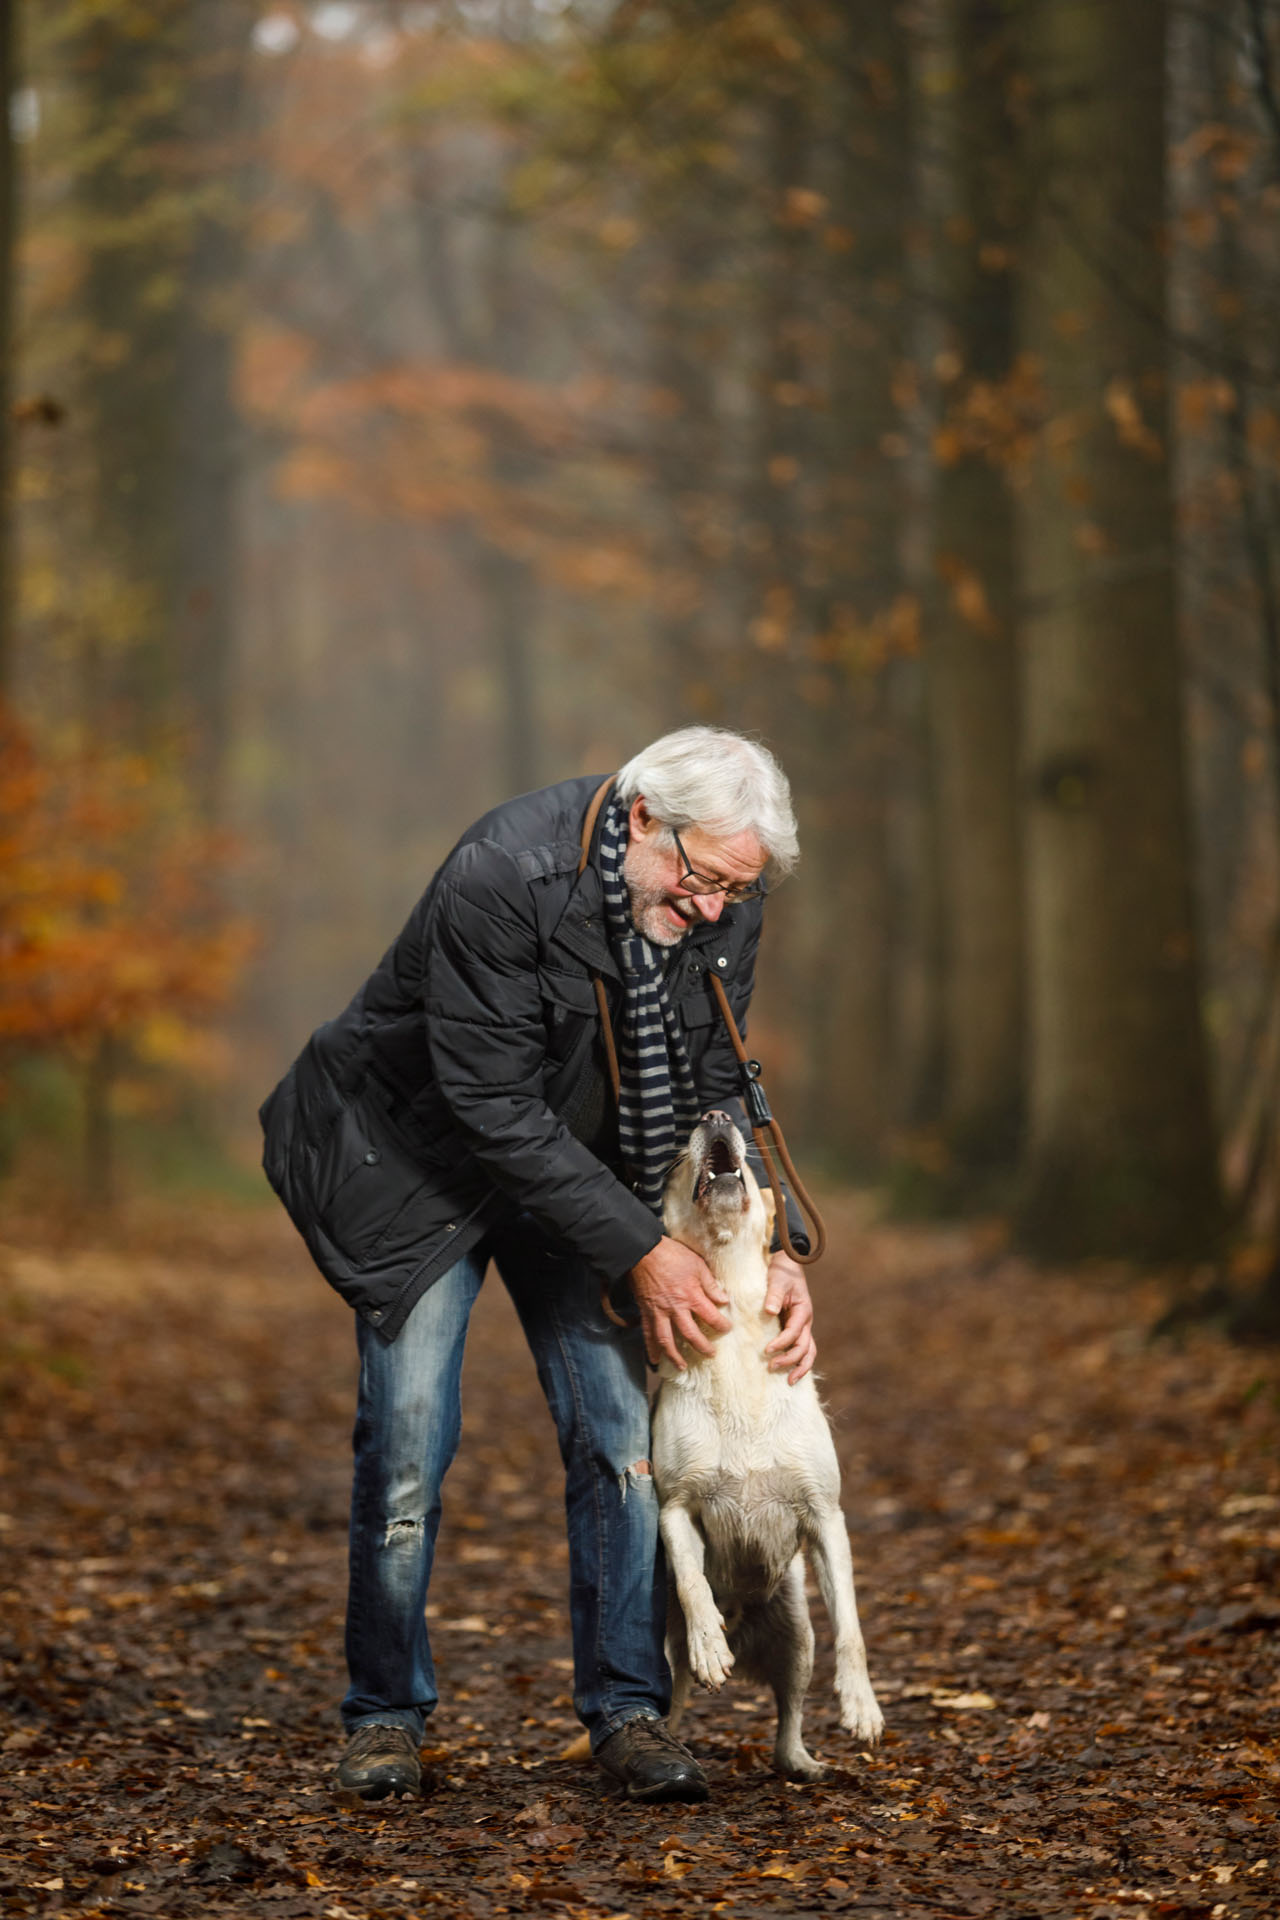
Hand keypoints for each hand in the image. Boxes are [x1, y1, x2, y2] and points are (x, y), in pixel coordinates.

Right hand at [629, 1236, 730, 1369]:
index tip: (727, 1328)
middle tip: (710, 1354)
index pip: (711, 1316)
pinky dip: (651, 1348)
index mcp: (691, 1295)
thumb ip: (710, 1284)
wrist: (643, 1251)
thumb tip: (724, 1299)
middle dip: (702, 1346)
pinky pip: (648, 1333)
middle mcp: (676, 1308)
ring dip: (675, 1355)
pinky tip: (655, 1359)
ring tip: (682, 1366)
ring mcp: (659, 1312)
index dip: (721, 1325)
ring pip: (667, 1340)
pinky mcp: (646, 1312)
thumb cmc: (672, 1255)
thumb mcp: (697, 1265)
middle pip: (691, 1334)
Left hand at [764, 1252, 815, 1382]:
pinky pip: (800, 1348)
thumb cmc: (782, 1273)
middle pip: (804, 1347)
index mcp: (803, 1311)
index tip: (766, 1350)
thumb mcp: (777, 1281)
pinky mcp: (796, 1328)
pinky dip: (797, 1361)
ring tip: (788, 1381)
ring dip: (800, 1367)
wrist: (787, 1266)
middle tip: (771, 1367)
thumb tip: (769, 1311)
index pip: (794, 1333)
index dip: (781, 1343)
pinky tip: (788, 1371)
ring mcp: (802, 1327)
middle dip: (790, 1360)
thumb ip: (773, 1295)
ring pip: (807, 1352)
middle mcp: (806, 1322)